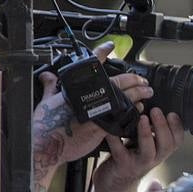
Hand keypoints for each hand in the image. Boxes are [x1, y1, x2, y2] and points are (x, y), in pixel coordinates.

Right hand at [33, 42, 153, 168]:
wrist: (45, 145)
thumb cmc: (44, 125)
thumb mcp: (46, 101)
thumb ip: (50, 87)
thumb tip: (47, 76)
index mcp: (76, 87)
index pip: (90, 65)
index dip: (102, 52)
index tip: (110, 46)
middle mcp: (88, 96)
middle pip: (117, 82)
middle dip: (134, 79)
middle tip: (143, 80)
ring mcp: (96, 110)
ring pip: (124, 97)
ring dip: (139, 94)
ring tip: (147, 92)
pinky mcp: (101, 126)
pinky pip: (123, 116)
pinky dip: (133, 111)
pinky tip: (139, 109)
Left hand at [93, 107, 183, 191]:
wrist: (115, 182)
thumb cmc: (130, 157)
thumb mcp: (144, 144)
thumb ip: (151, 130)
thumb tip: (151, 105)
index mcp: (160, 150)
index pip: (177, 140)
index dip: (178, 127)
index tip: (172, 113)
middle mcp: (153, 157)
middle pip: (167, 145)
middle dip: (163, 127)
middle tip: (156, 110)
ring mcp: (138, 163)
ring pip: (149, 151)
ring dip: (147, 134)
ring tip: (143, 118)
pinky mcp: (122, 165)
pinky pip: (120, 152)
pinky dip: (116, 140)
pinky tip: (112, 129)